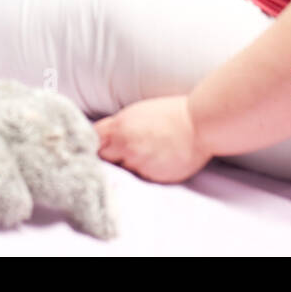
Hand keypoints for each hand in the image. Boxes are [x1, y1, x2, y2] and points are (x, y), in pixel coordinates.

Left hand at [94, 95, 212, 183]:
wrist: (199, 124)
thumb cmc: (171, 114)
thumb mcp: (138, 113)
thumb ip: (119, 127)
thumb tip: (105, 139)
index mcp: (119, 127)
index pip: (91, 140)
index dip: (91, 144)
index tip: (92, 148)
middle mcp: (125, 147)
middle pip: (103, 159)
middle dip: (109, 158)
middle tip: (120, 154)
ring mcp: (139, 164)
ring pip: (123, 170)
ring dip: (129, 166)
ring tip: (147, 155)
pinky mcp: (153, 177)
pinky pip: (141, 178)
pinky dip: (146, 172)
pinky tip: (158, 162)